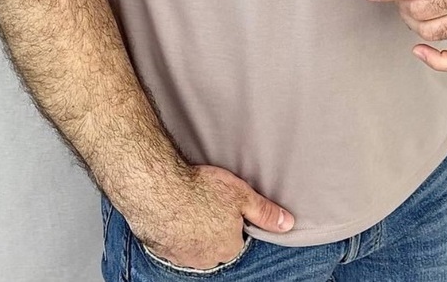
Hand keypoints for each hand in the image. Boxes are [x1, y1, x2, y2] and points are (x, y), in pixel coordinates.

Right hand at [131, 163, 293, 270]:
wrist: (159, 189)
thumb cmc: (200, 189)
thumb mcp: (242, 195)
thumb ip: (265, 212)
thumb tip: (287, 223)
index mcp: (228, 247)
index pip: (236, 238)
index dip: (232, 219)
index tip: (225, 203)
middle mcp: (206, 259)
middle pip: (215, 244)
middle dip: (212, 227)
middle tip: (207, 201)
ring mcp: (181, 257)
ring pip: (193, 246)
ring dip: (192, 230)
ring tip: (190, 204)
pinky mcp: (161, 249)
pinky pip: (172, 242)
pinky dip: (174, 229)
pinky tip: (173, 211)